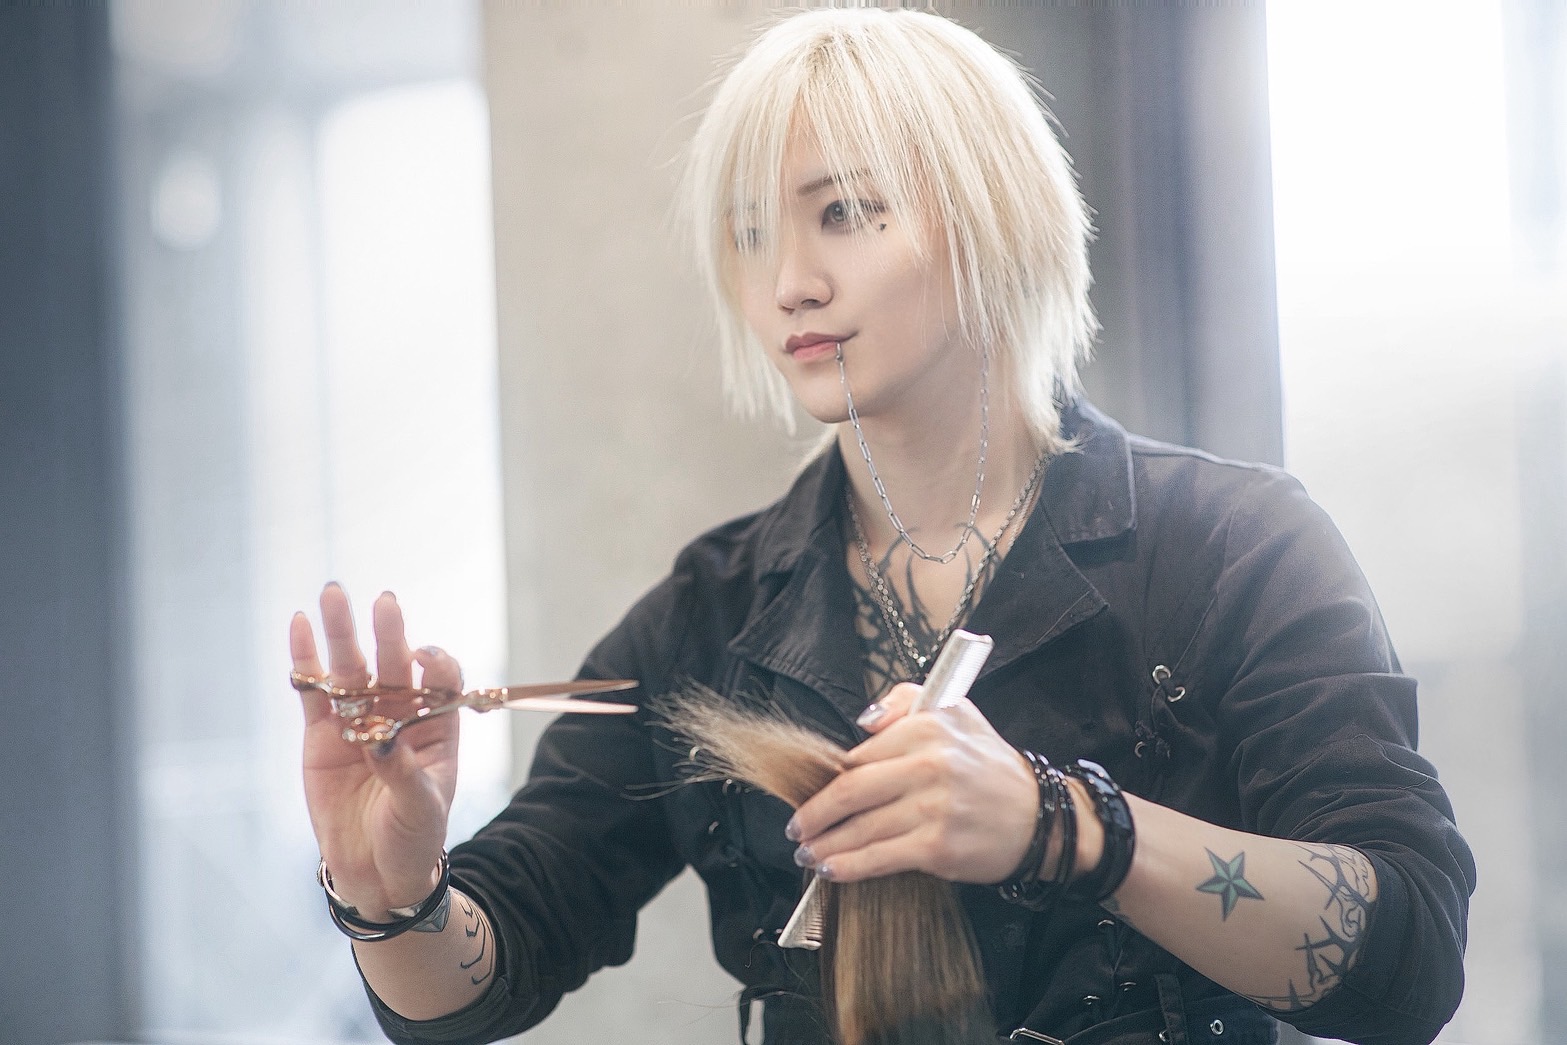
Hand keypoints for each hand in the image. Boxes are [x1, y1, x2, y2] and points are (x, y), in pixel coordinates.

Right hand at [290, 583, 459, 920]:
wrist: (375, 871)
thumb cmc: (413, 836)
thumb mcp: (419, 806)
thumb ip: (401, 771)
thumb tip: (380, 740)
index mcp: (436, 725)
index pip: (440, 679)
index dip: (433, 663)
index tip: (422, 658)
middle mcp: (398, 714)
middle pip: (392, 664)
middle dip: (389, 634)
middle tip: (384, 601)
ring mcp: (358, 721)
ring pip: (350, 670)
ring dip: (342, 633)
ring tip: (333, 593)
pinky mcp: (321, 736)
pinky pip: (314, 693)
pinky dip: (306, 661)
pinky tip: (300, 625)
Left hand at [786, 682, 1037, 883]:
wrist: (1039, 818)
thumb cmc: (989, 767)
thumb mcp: (956, 711)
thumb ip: (905, 700)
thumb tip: (863, 722)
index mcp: (928, 727)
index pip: (861, 754)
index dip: (828, 778)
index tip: (809, 792)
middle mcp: (929, 764)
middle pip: (851, 791)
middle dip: (814, 814)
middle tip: (795, 828)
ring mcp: (934, 808)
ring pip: (862, 828)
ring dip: (825, 844)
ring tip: (806, 853)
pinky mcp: (939, 847)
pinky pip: (881, 856)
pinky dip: (850, 866)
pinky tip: (832, 870)